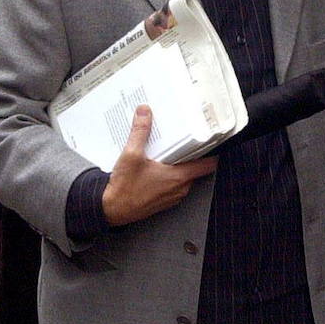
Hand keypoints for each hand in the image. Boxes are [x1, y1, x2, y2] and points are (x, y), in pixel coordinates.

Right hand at [102, 105, 216, 226]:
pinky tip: (155, 168)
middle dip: (190, 155)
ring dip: (178, 166)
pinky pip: (174, 186)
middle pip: (195, 169)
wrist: (111, 210)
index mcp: (177, 177)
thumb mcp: (131, 154)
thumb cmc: (123, 190)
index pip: (207, 165)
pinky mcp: (164, 201)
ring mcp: (172, 197)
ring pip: (184, 178)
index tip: (212, 141)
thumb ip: (140, 131)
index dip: (212, 151)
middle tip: (182, 141)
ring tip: (165, 154)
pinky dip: (169, 176)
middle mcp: (179, 189)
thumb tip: (144, 113)